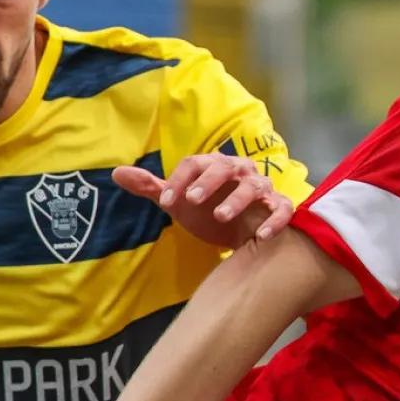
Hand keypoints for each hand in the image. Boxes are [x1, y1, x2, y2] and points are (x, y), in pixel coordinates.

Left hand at [113, 152, 292, 248]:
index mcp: (215, 166)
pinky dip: (275, 221)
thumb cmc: (209, 212)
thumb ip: (152, 187)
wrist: (243, 233)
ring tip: (220, 216)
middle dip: (208, 182)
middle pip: (225, 167)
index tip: (166, 201)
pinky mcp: (279, 208)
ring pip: (254, 187)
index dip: (180, 180)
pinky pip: (283, 210)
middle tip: (192, 200)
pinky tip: (260, 237)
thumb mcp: (179, 201)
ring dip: (237, 200)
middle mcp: (240, 172)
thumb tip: (116, 173)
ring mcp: (262, 189)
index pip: (196, 163)